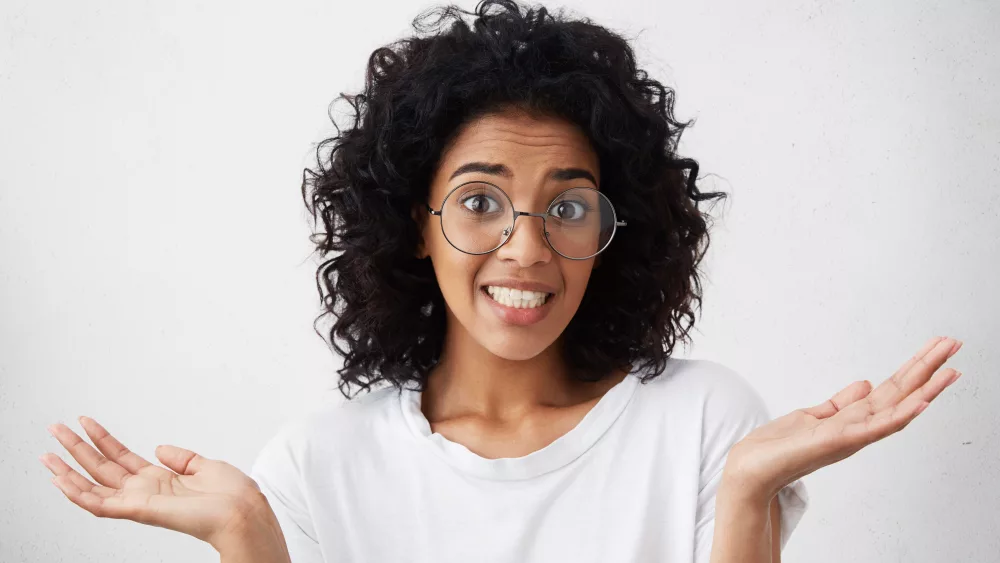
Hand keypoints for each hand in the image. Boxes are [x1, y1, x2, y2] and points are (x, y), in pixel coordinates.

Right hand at [39, 417, 276, 551]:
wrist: (242, 511)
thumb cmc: (232, 495)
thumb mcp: (205, 466)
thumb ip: (180, 457)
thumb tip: (160, 448)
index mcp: (161, 479)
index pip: (122, 457)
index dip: (102, 439)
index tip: (85, 421)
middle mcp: (145, 491)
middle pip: (101, 467)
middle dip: (76, 449)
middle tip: (54, 429)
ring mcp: (139, 502)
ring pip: (92, 487)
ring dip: (67, 471)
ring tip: (46, 454)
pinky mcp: (138, 511)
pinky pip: (99, 505)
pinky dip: (77, 494)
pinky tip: (59, 480)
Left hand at [722, 335, 963, 502]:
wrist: (753, 469)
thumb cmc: (780, 447)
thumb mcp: (814, 415)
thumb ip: (842, 402)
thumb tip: (864, 383)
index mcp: (854, 419)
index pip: (892, 390)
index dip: (915, 369)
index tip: (937, 348)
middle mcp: (859, 428)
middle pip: (901, 393)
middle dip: (928, 369)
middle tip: (955, 344)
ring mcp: (852, 436)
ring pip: (898, 409)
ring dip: (926, 389)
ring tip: (951, 370)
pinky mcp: (839, 442)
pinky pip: (876, 427)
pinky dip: (900, 415)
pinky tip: (920, 402)